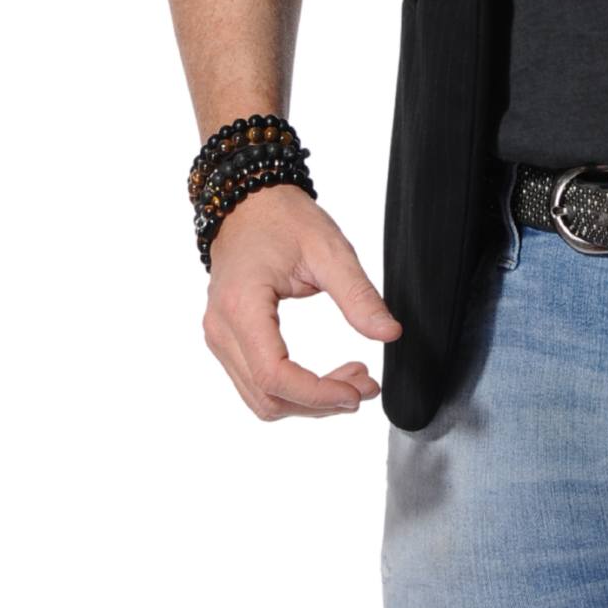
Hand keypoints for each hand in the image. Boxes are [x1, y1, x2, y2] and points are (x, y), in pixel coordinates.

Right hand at [200, 182, 402, 422]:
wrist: (249, 204)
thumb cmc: (285, 219)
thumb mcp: (330, 248)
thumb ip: (358, 294)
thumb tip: (389, 333)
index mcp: (242, 305)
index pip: (273, 375)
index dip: (317, 394)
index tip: (358, 392)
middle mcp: (221, 329)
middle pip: (267, 398)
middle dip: (322, 403)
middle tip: (367, 385)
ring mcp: (219, 339)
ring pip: (261, 402)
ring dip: (310, 403)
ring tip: (354, 380)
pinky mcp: (226, 343)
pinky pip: (257, 386)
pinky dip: (295, 393)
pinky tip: (328, 376)